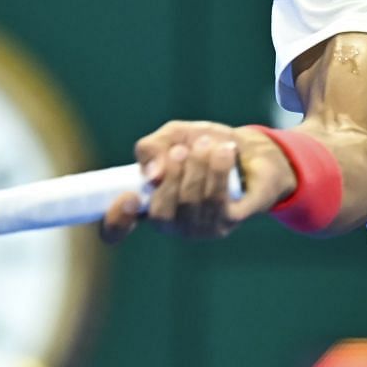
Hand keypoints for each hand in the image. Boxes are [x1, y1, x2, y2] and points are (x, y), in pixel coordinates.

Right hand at [98, 121, 298, 242]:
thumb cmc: (204, 145)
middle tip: (184, 149)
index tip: (128, 197)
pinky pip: (218, 203)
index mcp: (146, 204)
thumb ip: (152, 148)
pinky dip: (218, 172)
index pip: (116, 229)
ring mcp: (198, 228)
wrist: (250, 149)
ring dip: (198, 167)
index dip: (116, 221)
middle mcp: (170, 223)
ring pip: (191, 204)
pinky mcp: (227, 223)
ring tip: (208, 144)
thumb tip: (152, 173)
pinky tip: (224, 152)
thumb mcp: (172, 136)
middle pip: (161, 212)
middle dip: (173, 174)